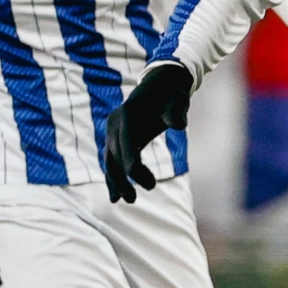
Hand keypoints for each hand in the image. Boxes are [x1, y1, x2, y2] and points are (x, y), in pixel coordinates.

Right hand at [104, 63, 192, 202]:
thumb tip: (179, 125)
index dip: (135, 167)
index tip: (149, 185)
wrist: (160, 86)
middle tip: (133, 200)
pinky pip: (111, 159)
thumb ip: (175, 114)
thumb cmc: (171, 96)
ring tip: (123, 201)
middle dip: (122, 179)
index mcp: (127, 114)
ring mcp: (112, 130)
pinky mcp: (114, 137)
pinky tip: (115, 196)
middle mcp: (115, 123)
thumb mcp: (177, 102)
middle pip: (114, 156)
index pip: (127, 145)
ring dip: (114, 181)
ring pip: (108, 160)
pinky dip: (113, 176)